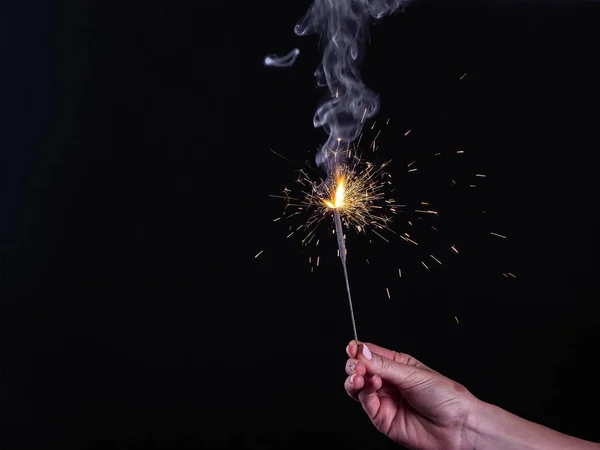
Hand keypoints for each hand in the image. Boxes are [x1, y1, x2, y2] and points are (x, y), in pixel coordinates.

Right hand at [344, 341, 476, 449]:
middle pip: (361, 370)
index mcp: (398, 366)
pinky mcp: (382, 418)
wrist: (458, 427)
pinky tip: (372, 385)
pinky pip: (365, 403)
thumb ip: (384, 365)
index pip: (371, 354)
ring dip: (355, 379)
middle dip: (354, 364)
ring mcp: (385, 400)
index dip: (360, 350)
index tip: (353, 347)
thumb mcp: (413, 374)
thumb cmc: (446, 397)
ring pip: (358, 387)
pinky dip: (364, 393)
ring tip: (360, 376)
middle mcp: (389, 382)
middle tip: (356, 364)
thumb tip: (362, 353)